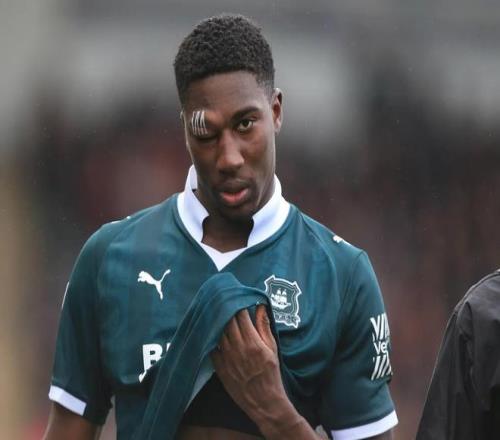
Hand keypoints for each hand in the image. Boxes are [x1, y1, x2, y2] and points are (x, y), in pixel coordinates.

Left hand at [211, 305, 308, 437]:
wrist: (263, 401)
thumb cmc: (271, 373)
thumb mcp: (272, 348)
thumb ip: (264, 326)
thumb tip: (261, 306)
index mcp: (253, 342)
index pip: (241, 316)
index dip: (237, 304)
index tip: (236, 296)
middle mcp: (238, 348)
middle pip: (227, 322)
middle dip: (226, 308)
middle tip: (223, 298)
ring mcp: (227, 358)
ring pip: (218, 332)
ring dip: (217, 320)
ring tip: (216, 311)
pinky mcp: (219, 367)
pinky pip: (211, 347)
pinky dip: (211, 336)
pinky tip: (211, 329)